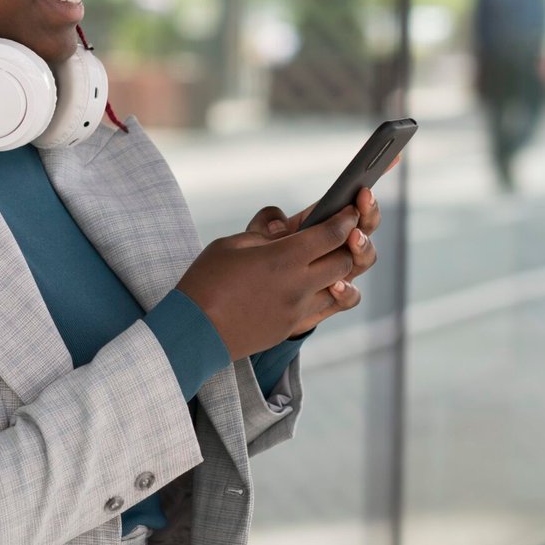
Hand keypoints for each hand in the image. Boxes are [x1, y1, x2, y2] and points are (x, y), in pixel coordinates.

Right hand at [178, 207, 359, 359]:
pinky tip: (314, 283)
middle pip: (345, 261)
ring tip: (328, 258)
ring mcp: (298, 310)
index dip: (346, 219)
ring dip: (339, 271)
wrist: (194, 333)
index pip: (331, 234)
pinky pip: (323, 308)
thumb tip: (285, 223)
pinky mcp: (292, 327)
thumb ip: (264, 230)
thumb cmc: (206, 282)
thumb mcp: (230, 244)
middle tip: (343, 232)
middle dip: (348, 244)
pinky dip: (326, 292)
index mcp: (284, 258)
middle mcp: (299, 285)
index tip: (350, 211)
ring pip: (341, 287)